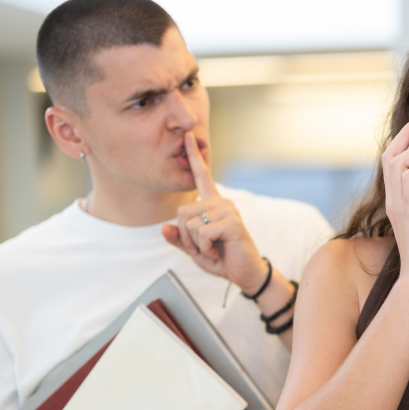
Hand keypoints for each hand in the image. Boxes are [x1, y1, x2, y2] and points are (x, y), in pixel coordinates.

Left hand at [162, 133, 268, 294]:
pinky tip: (216, 252)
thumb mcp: (195, 250)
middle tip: (201, 249)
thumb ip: (179, 239)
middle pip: (182, 211)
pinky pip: (202, 233)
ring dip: (195, 244)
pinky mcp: (233, 222)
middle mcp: (221, 202)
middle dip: (184, 236)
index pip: (202, 176)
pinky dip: (204, 249)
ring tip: (211, 251)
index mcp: (213, 204)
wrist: (245, 274)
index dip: (194, 157)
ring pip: (190, 223)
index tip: (189, 136)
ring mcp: (228, 210)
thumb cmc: (222, 259)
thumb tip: (163, 228)